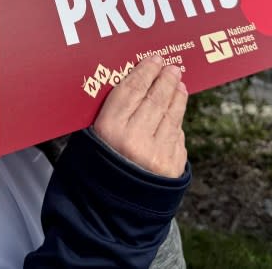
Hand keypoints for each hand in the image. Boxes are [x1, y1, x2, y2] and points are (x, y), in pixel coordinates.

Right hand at [93, 56, 187, 177]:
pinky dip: (177, 122)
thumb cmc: (96, 169)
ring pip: (171, 116)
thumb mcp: (92, 138)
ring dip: (177, 97)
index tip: (154, 59)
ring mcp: (156, 155)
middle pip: (155, 99)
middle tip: (172, 67)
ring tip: (179, 83)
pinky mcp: (171, 168)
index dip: (145, 71)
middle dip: (165, 79)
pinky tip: (177, 112)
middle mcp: (134, 140)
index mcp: (109, 129)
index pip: (131, 90)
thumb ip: (111, 114)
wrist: (107, 211)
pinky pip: (177, 137)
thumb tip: (136, 85)